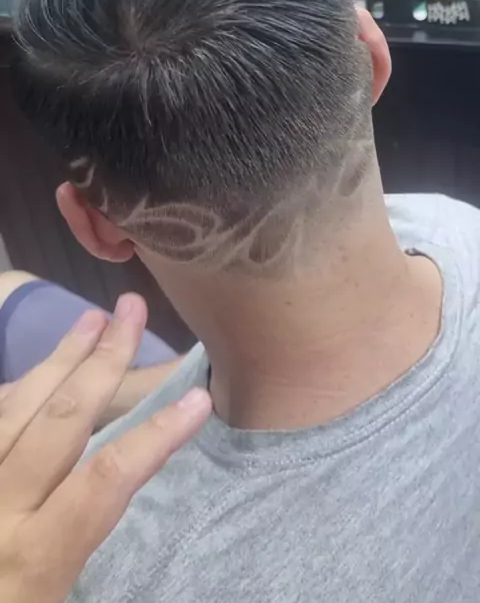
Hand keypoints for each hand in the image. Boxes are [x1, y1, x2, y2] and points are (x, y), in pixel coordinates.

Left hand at [0, 294, 210, 602]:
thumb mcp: (52, 600)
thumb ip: (83, 538)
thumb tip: (122, 481)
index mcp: (33, 561)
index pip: (104, 482)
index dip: (155, 436)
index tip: (199, 399)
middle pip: (60, 424)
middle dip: (102, 361)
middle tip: (133, 311)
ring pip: (14, 410)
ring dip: (58, 360)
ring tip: (93, 320)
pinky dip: (14, 390)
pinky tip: (36, 370)